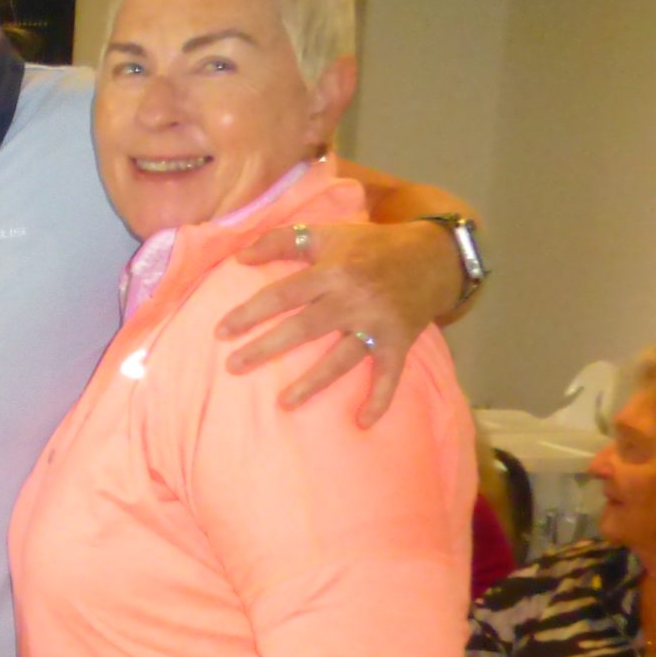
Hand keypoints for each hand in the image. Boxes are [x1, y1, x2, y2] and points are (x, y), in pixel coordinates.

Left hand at [219, 216, 457, 425]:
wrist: (434, 256)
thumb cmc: (369, 246)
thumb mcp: (327, 234)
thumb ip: (281, 241)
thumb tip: (240, 256)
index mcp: (333, 270)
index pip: (283, 293)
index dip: (251, 312)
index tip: (221, 332)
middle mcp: (353, 298)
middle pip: (305, 327)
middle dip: (267, 348)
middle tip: (233, 367)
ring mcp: (377, 323)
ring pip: (341, 357)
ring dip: (313, 383)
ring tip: (283, 404)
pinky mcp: (399, 342)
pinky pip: (389, 374)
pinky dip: (379, 399)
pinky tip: (362, 422)